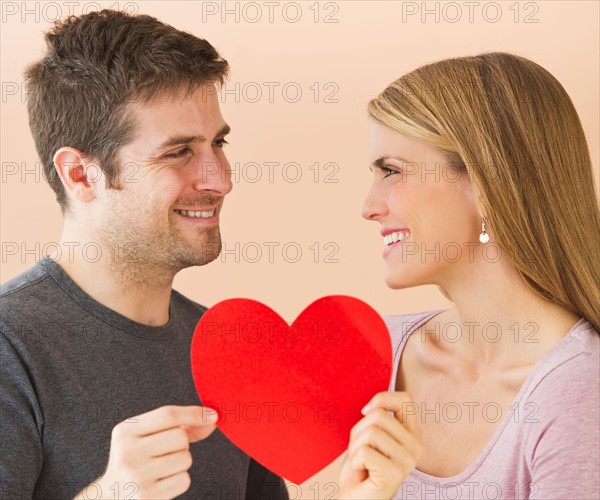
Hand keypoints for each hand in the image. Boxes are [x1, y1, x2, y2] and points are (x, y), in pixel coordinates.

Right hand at [74, 405, 217, 499]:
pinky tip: (162, 482)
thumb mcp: (148, 436)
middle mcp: (128, 452)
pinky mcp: (147, 496)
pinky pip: (183, 479)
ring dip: (181, 462)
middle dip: (182, 444)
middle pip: (180, 437)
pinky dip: (179, 480)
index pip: (168, 415)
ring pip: (185, 458)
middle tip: (166, 452)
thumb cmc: (137, 459)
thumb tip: (212, 419)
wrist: (112, 496)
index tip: (213, 415)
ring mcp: (136, 476)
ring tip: (162, 468)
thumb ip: (180, 425)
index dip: (194, 413)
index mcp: (125, 431)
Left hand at [337, 392, 423, 499]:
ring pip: (370, 432)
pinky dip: (355, 460)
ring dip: (355, 447)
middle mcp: (416, 447)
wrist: (356, 497)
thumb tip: (372, 406)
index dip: (381, 399)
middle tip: (362, 450)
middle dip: (359, 430)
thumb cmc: (362, 465)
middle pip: (379, 415)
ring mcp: (407, 461)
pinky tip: (363, 472)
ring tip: (362, 461)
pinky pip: (364, 452)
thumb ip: (379, 416)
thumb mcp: (372, 433)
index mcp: (413, 434)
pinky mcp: (394, 474)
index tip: (366, 412)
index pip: (405, 399)